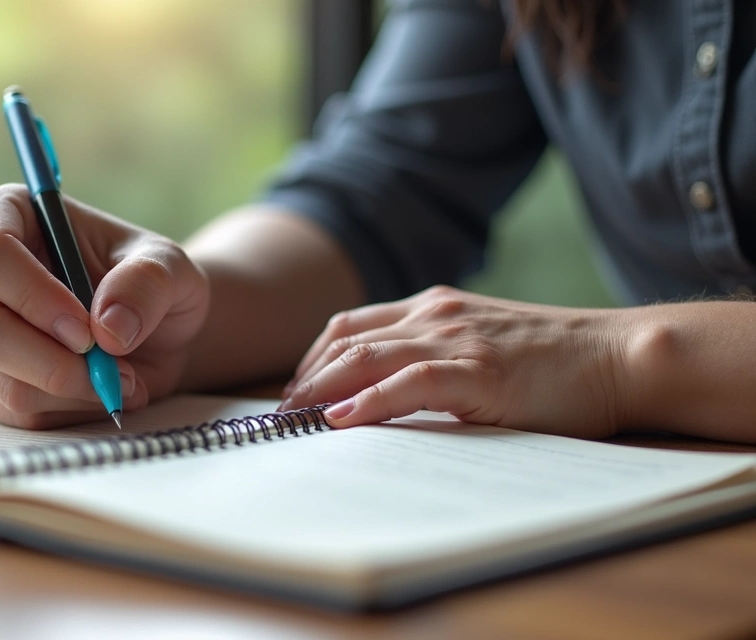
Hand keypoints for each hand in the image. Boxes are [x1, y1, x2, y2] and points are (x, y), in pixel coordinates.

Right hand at [0, 185, 209, 428]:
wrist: (150, 333)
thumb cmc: (148, 284)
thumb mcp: (169, 268)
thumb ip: (148, 283)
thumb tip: (108, 328)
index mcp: (2, 215)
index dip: (33, 295)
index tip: (86, 330)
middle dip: (50, 359)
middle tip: (108, 366)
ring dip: (70, 390)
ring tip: (121, 377)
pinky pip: (12, 410)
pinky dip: (67, 409)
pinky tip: (98, 389)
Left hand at [278, 286, 631, 438]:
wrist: (618, 356)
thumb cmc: (552, 362)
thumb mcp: (479, 348)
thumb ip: (432, 359)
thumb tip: (377, 396)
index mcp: (433, 308)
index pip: (352, 326)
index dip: (314, 358)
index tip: (293, 390)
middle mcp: (436, 315)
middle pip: (346, 340)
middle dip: (305, 377)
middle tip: (280, 412)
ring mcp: (457, 340)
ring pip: (367, 356)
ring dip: (321, 388)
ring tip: (293, 417)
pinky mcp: (480, 372)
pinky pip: (410, 382)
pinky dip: (368, 400)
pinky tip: (342, 419)